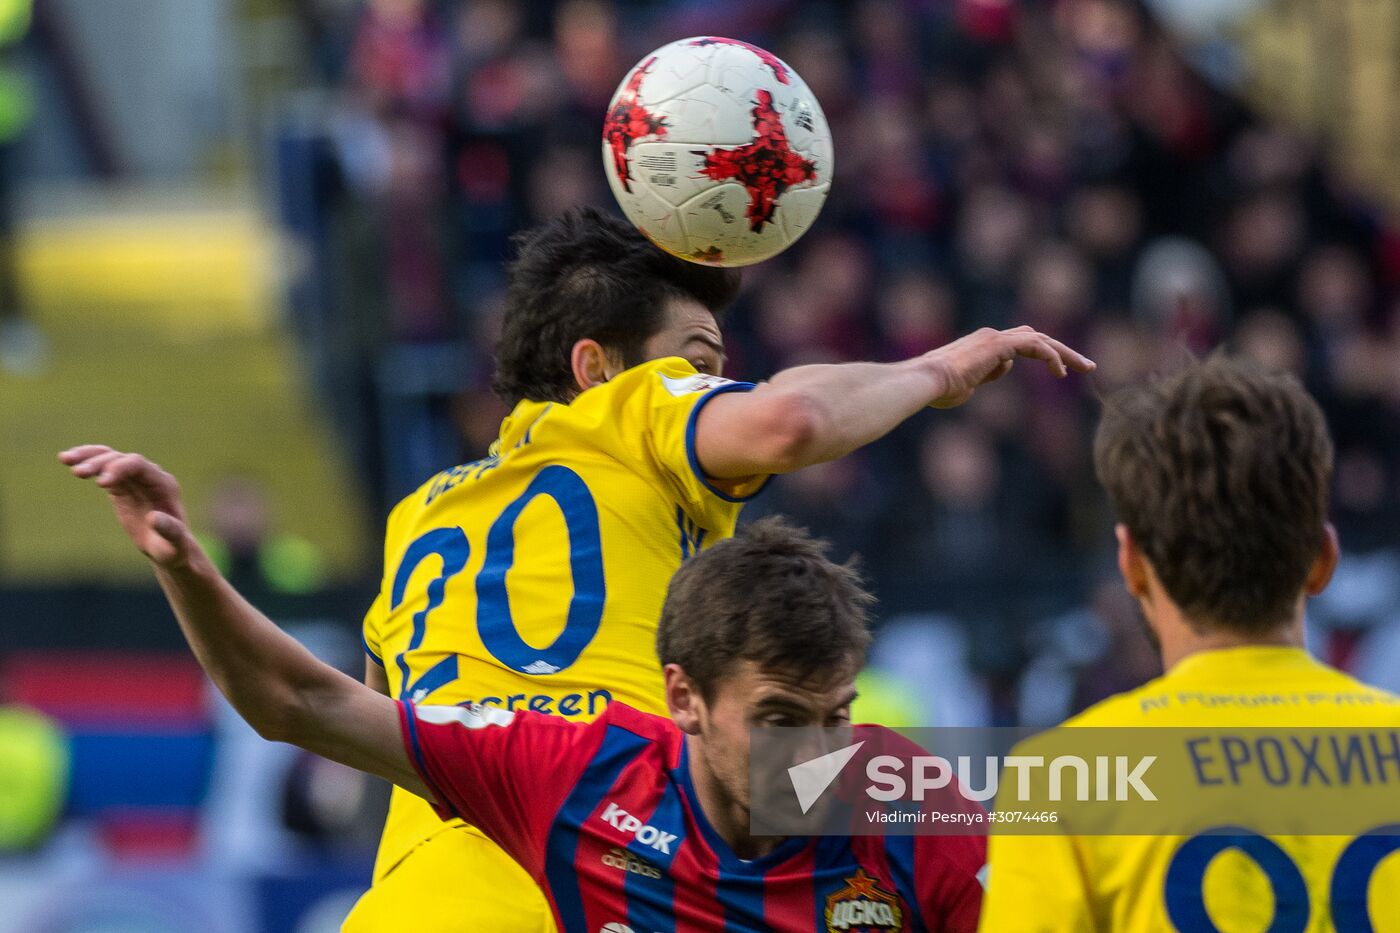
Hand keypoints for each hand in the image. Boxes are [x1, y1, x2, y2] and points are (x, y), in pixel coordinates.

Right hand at [59, 445, 196, 568]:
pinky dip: (87, 463)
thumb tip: (154, 518)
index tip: (100, 483)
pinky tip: (67, 460)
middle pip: (122, 459)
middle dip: (100, 464)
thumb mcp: (173, 544)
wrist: (169, 548)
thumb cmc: (173, 548)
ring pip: (110, 458)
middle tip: (77, 473)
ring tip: (65, 459)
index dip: (120, 469)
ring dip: (88, 457)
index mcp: (164, 485)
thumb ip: (170, 531)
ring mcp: (136, 479)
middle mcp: (151, 476)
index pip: (139, 466)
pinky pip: (103, 468)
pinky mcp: (122, 486)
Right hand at [924, 326, 1094, 408]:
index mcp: (983, 345)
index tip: (1061, 371)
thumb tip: (1001, 370)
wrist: (926, 382)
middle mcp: (991, 336)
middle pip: (1036, 338)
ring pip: (1040, 340)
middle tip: (1086, 365)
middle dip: (1063, 351)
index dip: (1044, 355)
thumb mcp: (966, 386)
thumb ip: (984, 376)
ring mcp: (995, 338)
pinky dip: (1051, 357)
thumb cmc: (937, 390)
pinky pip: (1034, 347)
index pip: (1021, 344)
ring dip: (1066, 353)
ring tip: (1086, 368)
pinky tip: (1061, 372)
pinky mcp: (998, 344)